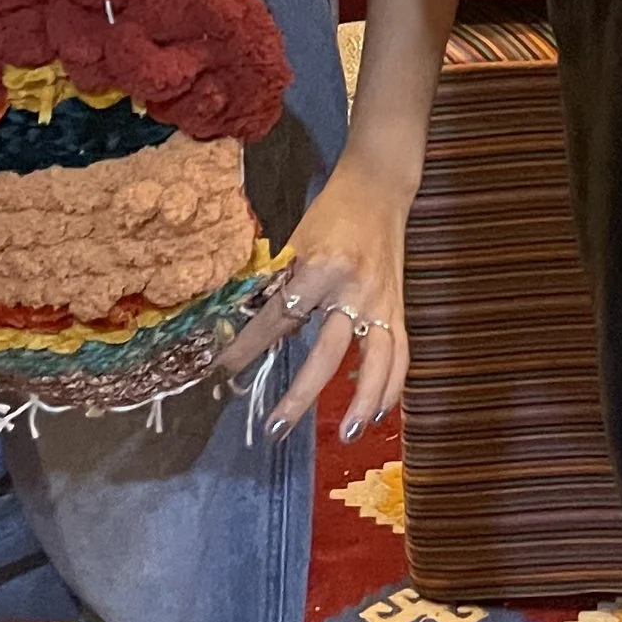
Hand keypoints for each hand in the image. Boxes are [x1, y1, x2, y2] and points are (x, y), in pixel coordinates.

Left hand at [220, 152, 411, 441]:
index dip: (247, 347)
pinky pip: (400, 355)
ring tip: (346, 434)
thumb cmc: (331, 212)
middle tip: (275, 428)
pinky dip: (391, 385)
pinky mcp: (399, 308)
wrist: (380, 187)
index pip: (278, 318)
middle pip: (327, 353)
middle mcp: (354, 290)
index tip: (221, 371)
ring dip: (363, 400)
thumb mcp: (296, 241)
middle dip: (300, 394)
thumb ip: (276, 285)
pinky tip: (379, 413)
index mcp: (322, 268)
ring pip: (378, 361)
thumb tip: (244, 326)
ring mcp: (382, 302)